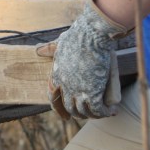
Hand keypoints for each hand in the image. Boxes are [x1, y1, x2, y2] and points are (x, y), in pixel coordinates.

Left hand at [37, 0, 128, 119]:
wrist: (91, 35)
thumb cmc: (78, 35)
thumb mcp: (60, 42)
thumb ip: (50, 49)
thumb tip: (37, 51)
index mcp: (56, 75)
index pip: (53, 98)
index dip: (59, 108)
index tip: (66, 115)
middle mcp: (65, 86)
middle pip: (69, 108)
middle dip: (78, 113)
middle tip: (87, 115)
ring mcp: (78, 91)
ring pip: (83, 111)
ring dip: (93, 114)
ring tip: (103, 112)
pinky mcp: (92, 92)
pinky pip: (97, 110)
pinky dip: (105, 112)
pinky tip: (112, 111)